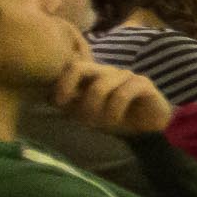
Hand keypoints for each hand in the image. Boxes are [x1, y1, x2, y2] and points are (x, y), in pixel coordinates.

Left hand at [45, 58, 172, 137]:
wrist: (151, 129)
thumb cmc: (119, 119)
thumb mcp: (89, 114)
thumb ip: (71, 104)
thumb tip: (45, 97)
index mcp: (94, 76)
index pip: (71, 68)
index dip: (60, 85)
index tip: (58, 105)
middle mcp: (108, 71)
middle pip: (80, 67)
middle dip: (70, 89)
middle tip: (72, 111)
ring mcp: (126, 75)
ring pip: (100, 86)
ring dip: (95, 109)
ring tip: (99, 124)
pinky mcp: (143, 84)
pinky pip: (122, 94)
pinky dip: (115, 111)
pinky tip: (117, 121)